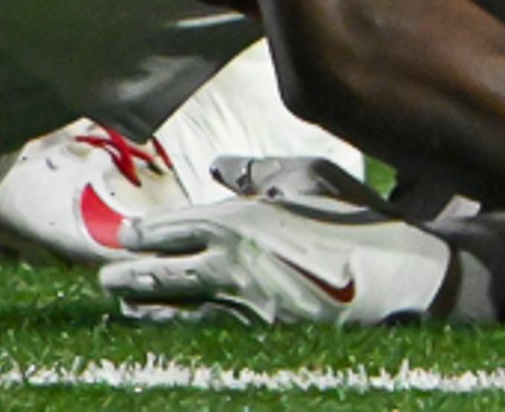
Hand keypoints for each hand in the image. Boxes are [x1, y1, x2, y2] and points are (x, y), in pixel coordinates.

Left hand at [99, 159, 466, 325]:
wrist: (399, 279)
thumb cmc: (358, 219)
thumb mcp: (310, 175)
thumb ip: (258, 171)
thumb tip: (219, 167)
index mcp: (239, 221)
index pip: (171, 229)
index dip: (142, 234)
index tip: (123, 236)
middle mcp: (229, 265)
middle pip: (161, 274)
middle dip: (129, 276)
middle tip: (105, 278)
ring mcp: (240, 307)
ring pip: (174, 311)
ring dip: (145, 307)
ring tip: (126, 304)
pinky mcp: (255, 337)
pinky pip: (202, 332)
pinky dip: (178, 330)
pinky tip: (169, 330)